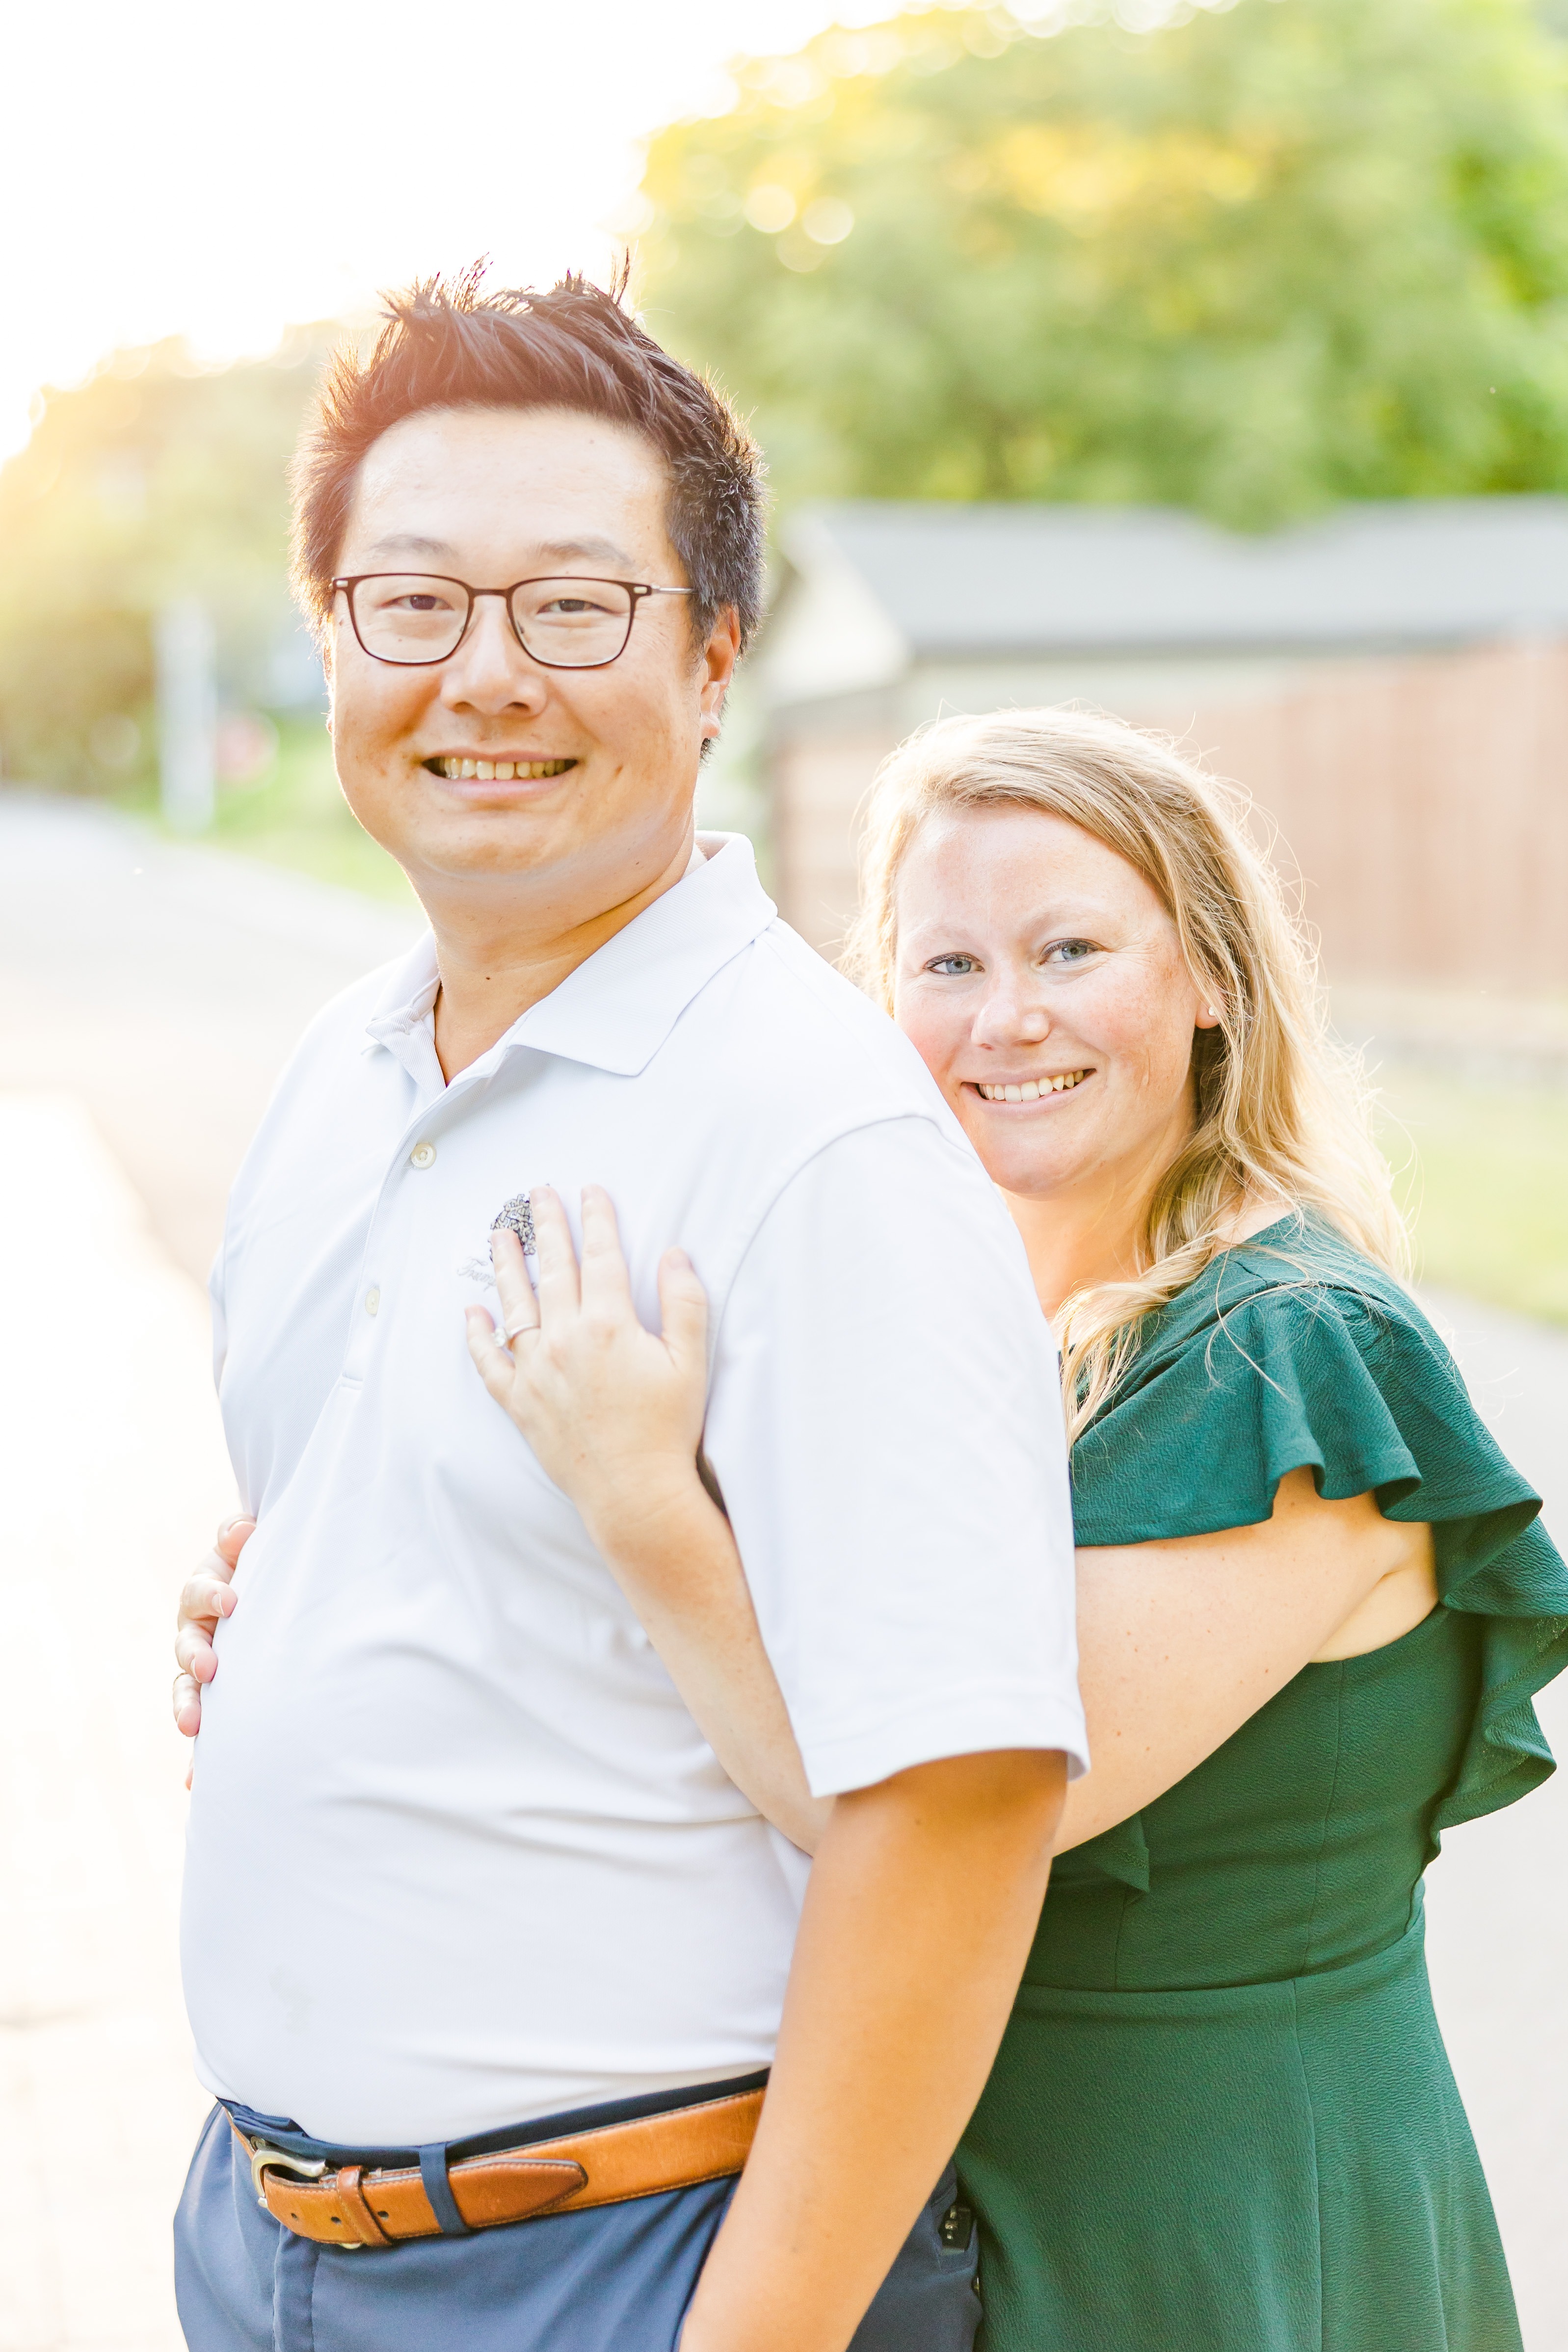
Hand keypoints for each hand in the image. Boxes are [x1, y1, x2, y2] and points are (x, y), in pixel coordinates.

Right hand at [173, 1516, 253, 1766]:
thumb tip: (242, 1528)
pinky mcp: (216, 1697)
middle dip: (195, 1658)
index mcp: (205, 1594)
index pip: (199, 1593)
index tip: (233, 1602)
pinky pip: (206, 1727)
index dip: (213, 1596)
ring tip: (193, 1728)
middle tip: (209, 1667)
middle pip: (186, 1646)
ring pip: (187, 1688)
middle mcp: (198, 1632)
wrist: (274, 1588)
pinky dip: (199, 1757)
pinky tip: (196, 1783)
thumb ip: (238, 1536)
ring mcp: (204, 1666)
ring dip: (188, 1707)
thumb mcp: (246, 1545)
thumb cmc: (261, 1562)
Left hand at [465, 1186, 708, 1547]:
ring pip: (516, 1305)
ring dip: (507, 1266)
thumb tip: (674, 1255)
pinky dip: (477, 1337)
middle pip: (555, 1269)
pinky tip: (472, 1314)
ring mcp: (537, 1370)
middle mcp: (566, 1339)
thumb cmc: (667, 1429)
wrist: (634, 1493)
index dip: (597, 1220)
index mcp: (610, 1324)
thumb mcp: (691, 1363)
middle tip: (538, 1195)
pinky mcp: (520, 1402)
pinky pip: (490, 1364)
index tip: (590, 1191)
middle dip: (548, 1226)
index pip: (602, 1256)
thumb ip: (685, 1303)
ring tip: (500, 1235)